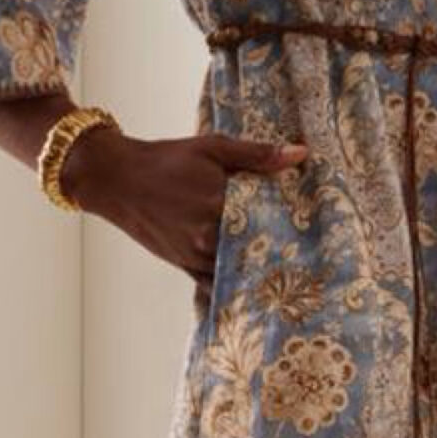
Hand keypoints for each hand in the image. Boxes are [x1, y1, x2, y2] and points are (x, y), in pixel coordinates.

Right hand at [62, 126, 307, 280]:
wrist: (117, 179)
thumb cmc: (166, 159)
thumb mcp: (213, 148)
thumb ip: (258, 155)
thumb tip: (301, 154)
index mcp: (219, 203)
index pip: (269, 221)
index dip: (293, 226)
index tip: (319, 232)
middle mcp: (208, 235)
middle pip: (258, 251)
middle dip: (282, 252)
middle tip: (315, 259)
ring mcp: (196, 256)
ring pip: (240, 272)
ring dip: (262, 273)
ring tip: (295, 277)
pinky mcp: (185, 267)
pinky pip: (217, 284)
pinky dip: (236, 285)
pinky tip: (257, 289)